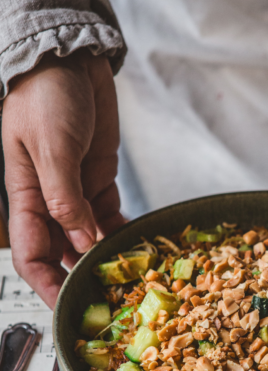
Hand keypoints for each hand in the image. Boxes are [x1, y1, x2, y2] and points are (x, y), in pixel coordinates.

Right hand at [2, 50, 124, 307]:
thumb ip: (64, 195)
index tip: (66, 308)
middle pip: (63, 253)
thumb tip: (80, 238)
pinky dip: (122, 233)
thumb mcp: (51, 146)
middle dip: (81, 278)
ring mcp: (78, 193)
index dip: (46, 284)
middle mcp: (51, 201)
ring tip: (130, 280)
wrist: (71, 62)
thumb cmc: (47, 96)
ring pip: (89, 239)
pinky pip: (110, 218)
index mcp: (26, 196)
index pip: (32, 254)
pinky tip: (138, 249)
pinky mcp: (100, 182)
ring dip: (106, 258)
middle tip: (111, 300)